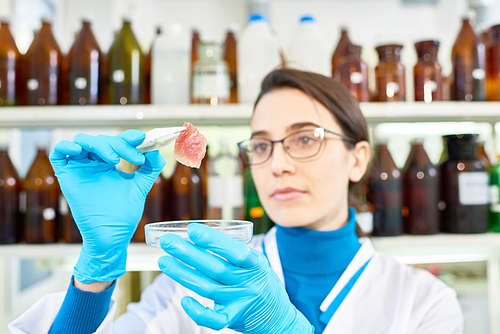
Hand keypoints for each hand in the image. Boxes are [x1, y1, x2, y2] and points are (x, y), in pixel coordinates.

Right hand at [49, 130, 165, 282]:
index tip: (142, 138)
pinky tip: (82, 151)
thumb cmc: (124, 214)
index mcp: (109, 163)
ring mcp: (79, 169)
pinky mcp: (66, 177)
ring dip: (100, 144)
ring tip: (114, 160)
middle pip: (102, 139)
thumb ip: (150, 168)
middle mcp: (93, 164)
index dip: (128, 136)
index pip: (117, 141)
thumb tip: (156, 148)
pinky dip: (67, 146)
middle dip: (120, 144)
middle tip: (135, 157)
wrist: (112, 236)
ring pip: (83, 141)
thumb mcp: (140, 186)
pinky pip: (59, 153)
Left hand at [158, 224, 313, 333]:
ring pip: (207, 288)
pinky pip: (213, 319)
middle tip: (168, 241)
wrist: (278, 317)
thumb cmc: (261, 282)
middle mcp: (247, 282)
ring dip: (183, 274)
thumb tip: (202, 235)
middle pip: (214, 267)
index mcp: (255, 265)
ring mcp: (239, 302)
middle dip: (188, 253)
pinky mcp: (233, 319)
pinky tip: (184, 300)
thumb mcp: (257, 263)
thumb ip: (236, 252)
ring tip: (164, 260)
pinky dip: (198, 311)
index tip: (192, 229)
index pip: (234, 251)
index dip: (212, 240)